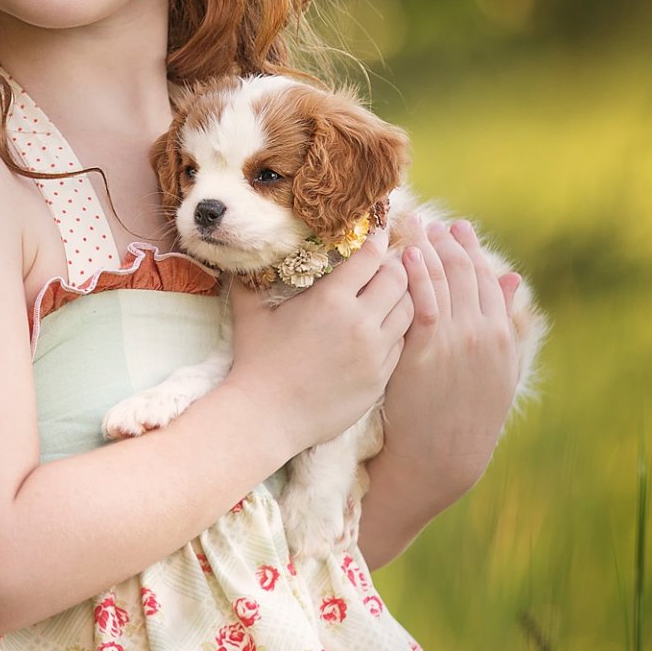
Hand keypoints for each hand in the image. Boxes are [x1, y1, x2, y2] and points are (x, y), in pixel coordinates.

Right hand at [225, 230, 414, 451]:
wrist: (267, 418)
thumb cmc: (256, 362)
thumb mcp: (251, 313)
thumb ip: (251, 278)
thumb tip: (241, 253)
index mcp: (332, 299)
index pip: (371, 255)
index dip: (377, 239)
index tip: (378, 232)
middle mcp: (361, 322)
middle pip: (398, 278)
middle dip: (395, 266)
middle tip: (386, 263)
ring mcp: (375, 352)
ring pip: (409, 310)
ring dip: (403, 297)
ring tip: (390, 293)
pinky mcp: (381, 378)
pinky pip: (402, 344)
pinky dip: (398, 330)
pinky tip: (385, 327)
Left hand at [378, 214, 524, 491]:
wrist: (444, 456)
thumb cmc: (466, 414)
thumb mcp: (498, 369)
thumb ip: (505, 321)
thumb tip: (512, 277)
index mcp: (501, 335)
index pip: (489, 279)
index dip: (474, 251)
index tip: (460, 229)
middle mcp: (483, 332)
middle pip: (467, 273)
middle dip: (451, 243)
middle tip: (435, 222)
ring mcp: (456, 340)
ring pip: (446, 281)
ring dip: (433, 249)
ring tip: (418, 228)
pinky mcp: (427, 350)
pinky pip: (423, 301)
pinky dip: (419, 273)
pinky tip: (410, 255)